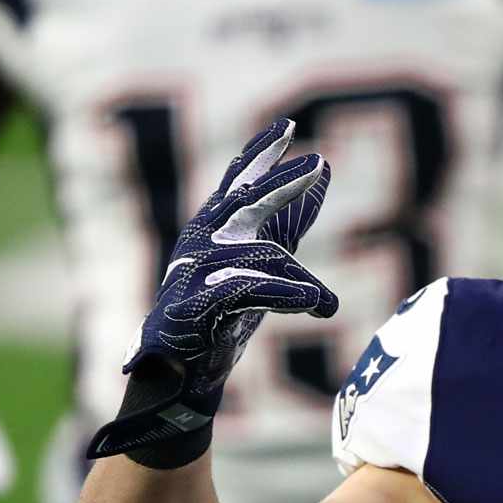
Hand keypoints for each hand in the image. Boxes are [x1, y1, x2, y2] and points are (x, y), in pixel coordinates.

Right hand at [86, 119, 337, 464]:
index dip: (261, 157)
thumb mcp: (259, 262)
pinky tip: (316, 303)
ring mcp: (194, 275)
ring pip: (257, 257)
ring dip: (298, 280)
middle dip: (282, 185)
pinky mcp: (195, 309)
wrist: (177, 374)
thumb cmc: (220, 316)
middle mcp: (200, 244)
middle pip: (245, 206)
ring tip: (325, 304)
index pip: (239, 186)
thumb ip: (286, 223)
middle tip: (318, 163)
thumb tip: (316, 178)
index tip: (289, 128)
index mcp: (212, 231)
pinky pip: (248, 293)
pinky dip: (285, 296)